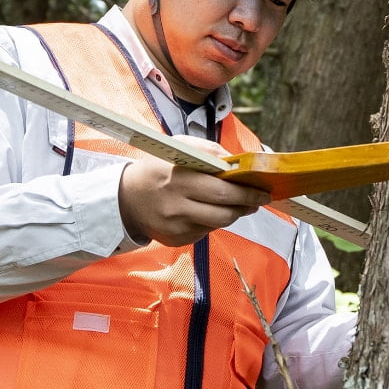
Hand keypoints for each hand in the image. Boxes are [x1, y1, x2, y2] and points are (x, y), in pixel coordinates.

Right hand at [118, 135, 271, 245]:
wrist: (125, 198)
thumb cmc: (157, 168)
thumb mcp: (179, 149)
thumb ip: (209, 151)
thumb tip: (238, 161)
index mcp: (178, 179)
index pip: (222, 190)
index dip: (247, 192)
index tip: (263, 190)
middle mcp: (176, 206)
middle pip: (225, 212)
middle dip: (247, 205)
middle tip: (259, 199)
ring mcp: (176, 226)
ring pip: (218, 223)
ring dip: (233, 213)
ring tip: (238, 204)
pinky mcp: (176, 240)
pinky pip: (205, 231)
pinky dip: (212, 220)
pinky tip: (207, 210)